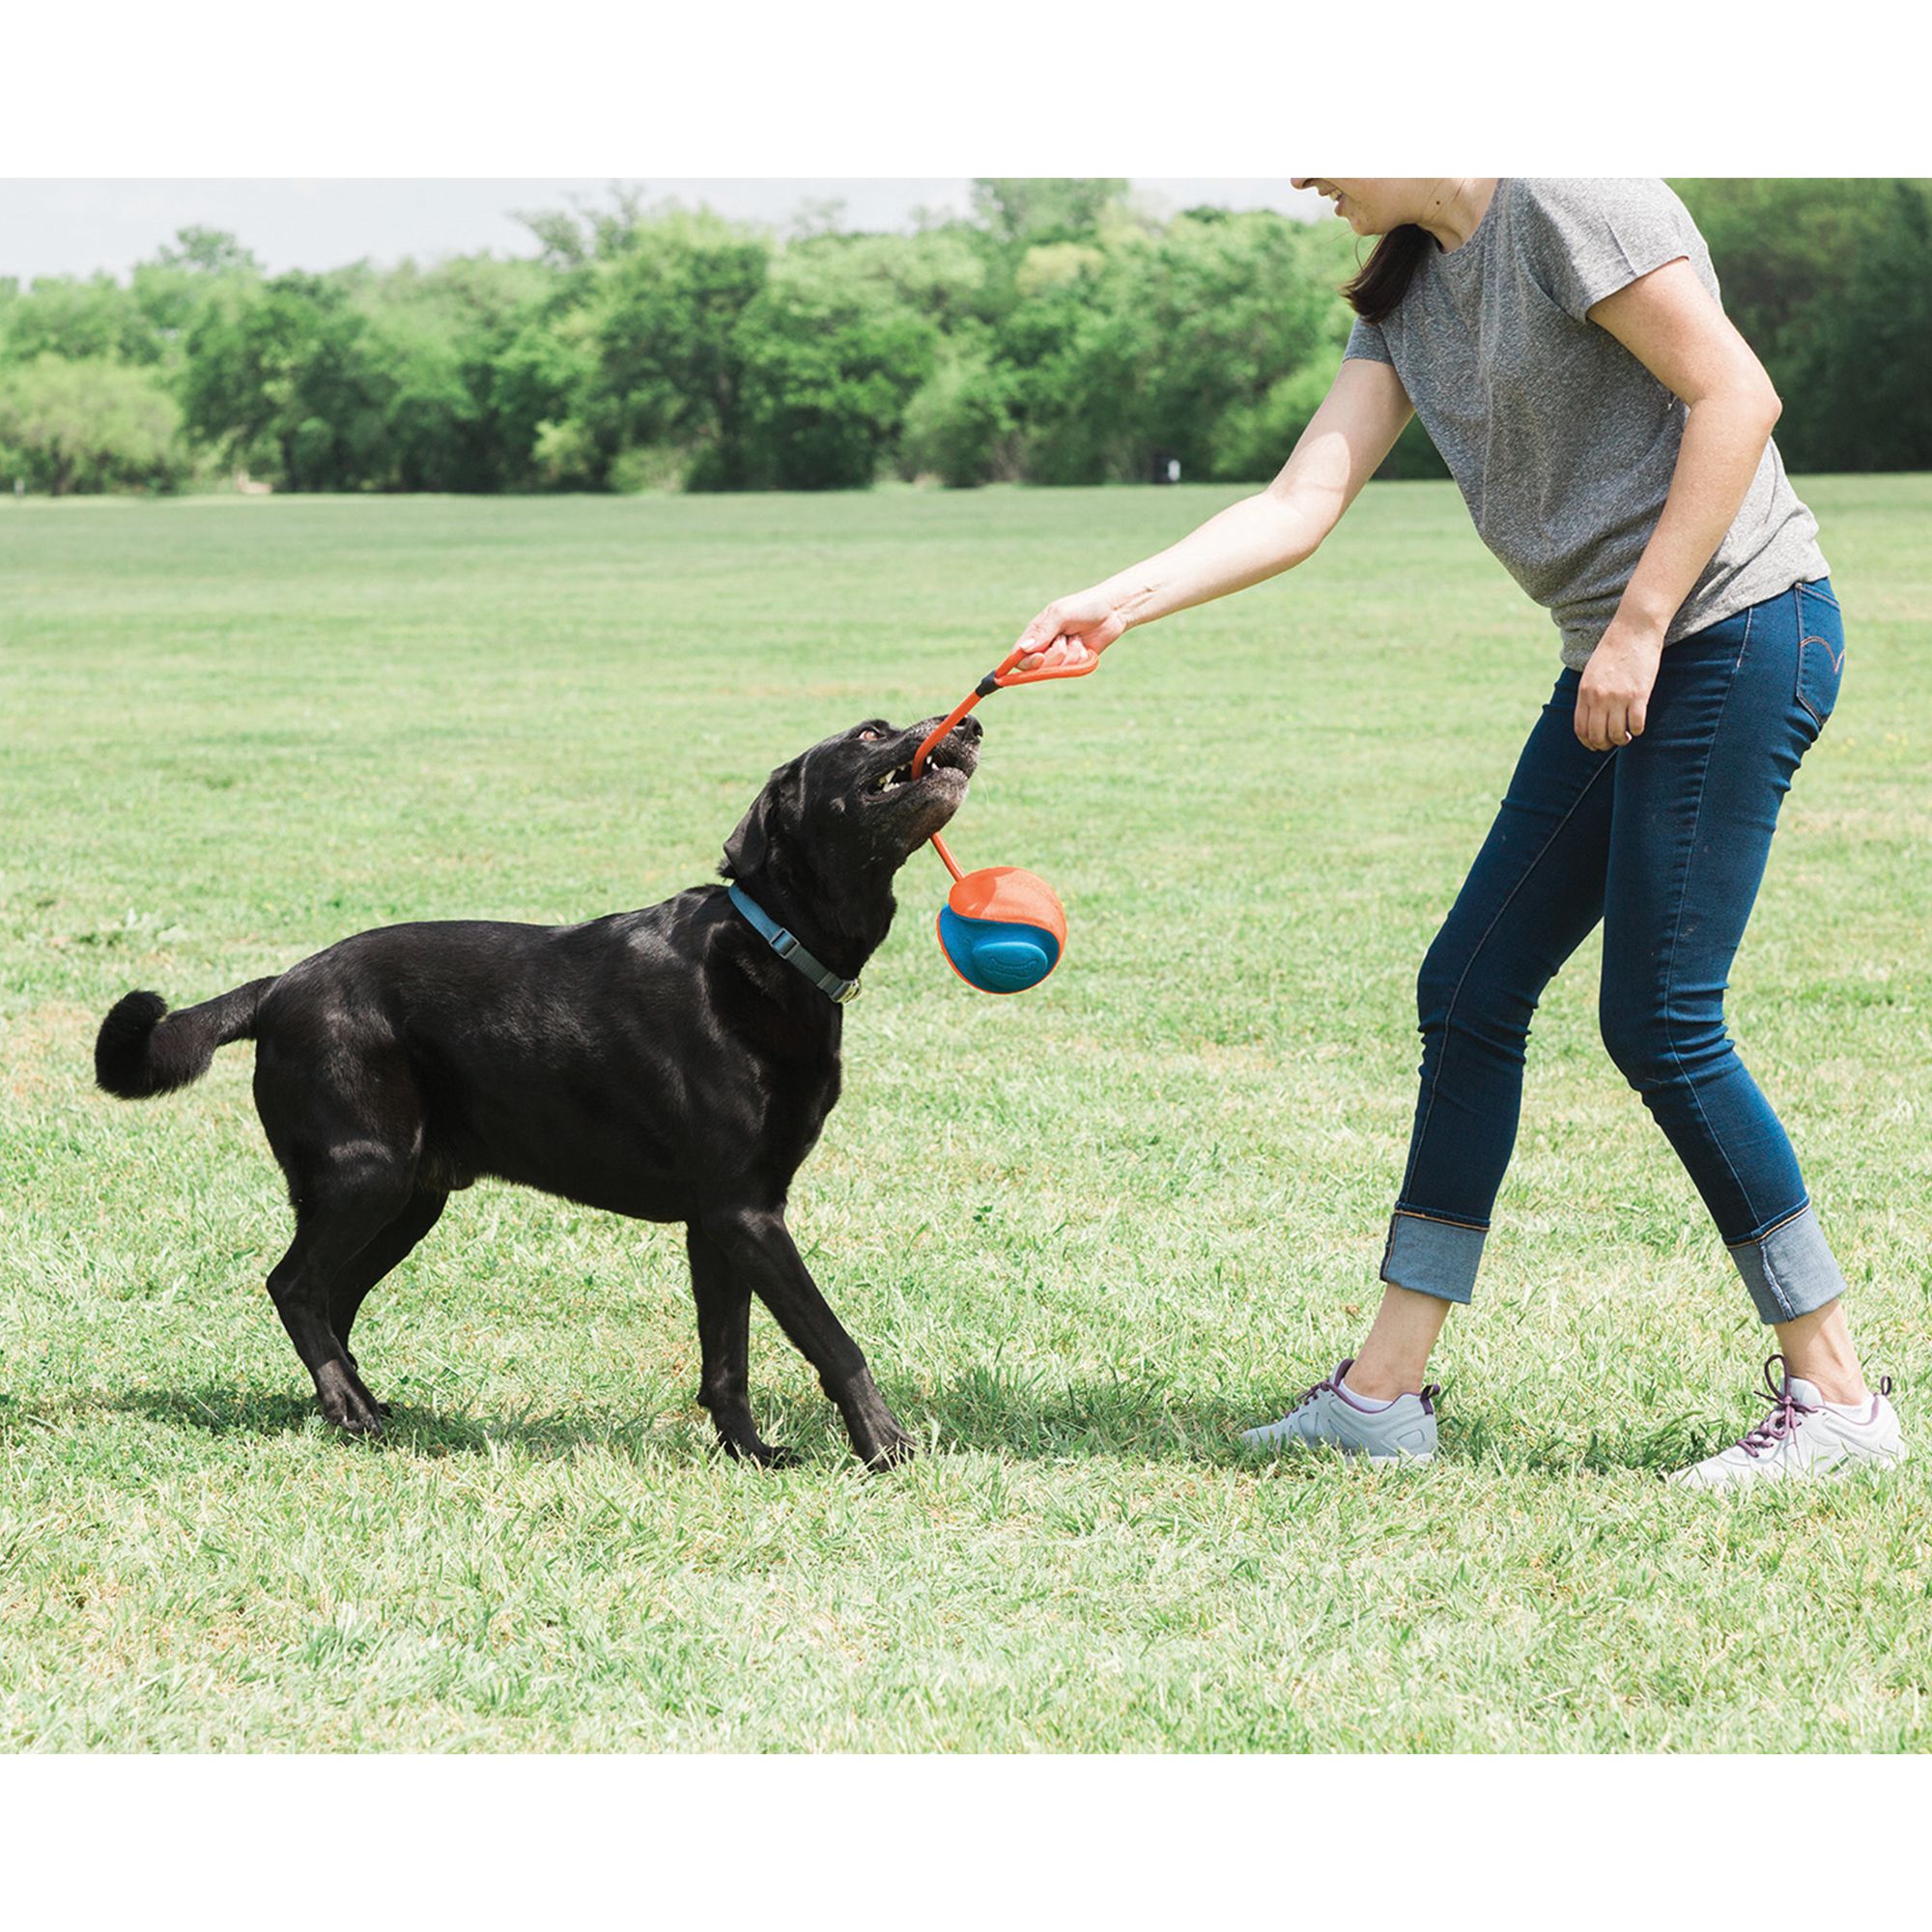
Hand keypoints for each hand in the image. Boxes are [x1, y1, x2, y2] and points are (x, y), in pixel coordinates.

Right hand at [1013, 586, 1126, 673]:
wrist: (1112, 610)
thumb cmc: (1084, 606)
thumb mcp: (1060, 614)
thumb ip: (1042, 632)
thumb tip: (1023, 649)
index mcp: (1036, 633)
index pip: (1019, 656)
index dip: (1027, 662)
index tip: (1040, 658)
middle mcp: (1045, 647)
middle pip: (1039, 667)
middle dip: (1056, 654)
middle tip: (1065, 638)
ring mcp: (1061, 656)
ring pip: (1058, 668)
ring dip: (1071, 653)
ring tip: (1077, 637)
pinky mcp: (1075, 662)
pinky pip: (1073, 669)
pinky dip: (1081, 657)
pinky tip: (1085, 644)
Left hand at [1574, 618, 1663, 750]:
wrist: (1634, 629)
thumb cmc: (1614, 649)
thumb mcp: (1592, 672)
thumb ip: (1590, 694)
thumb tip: (1592, 717)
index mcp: (1585, 692)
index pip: (1581, 729)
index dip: (1588, 742)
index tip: (1596, 744)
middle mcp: (1599, 698)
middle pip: (1597, 735)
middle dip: (1604, 744)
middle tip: (1613, 742)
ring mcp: (1619, 697)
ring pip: (1617, 734)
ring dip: (1622, 739)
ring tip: (1627, 735)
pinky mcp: (1639, 694)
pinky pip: (1637, 724)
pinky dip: (1638, 730)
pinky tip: (1639, 726)